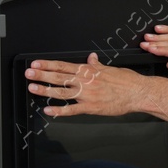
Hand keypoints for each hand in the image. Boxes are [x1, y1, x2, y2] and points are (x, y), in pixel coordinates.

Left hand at [26, 54, 148, 117]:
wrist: (138, 92)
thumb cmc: (127, 81)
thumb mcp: (111, 68)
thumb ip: (97, 65)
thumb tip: (91, 57)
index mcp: (89, 71)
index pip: (63, 66)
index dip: (48, 64)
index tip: (36, 63)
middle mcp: (85, 81)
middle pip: (58, 76)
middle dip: (41, 75)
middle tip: (29, 73)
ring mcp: (87, 94)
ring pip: (62, 92)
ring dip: (45, 90)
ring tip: (33, 88)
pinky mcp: (91, 107)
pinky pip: (72, 109)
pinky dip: (59, 110)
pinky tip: (49, 110)